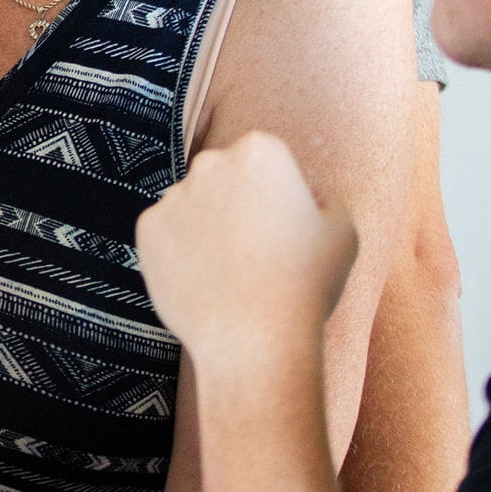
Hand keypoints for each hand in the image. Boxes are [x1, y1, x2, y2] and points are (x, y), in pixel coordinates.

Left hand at [135, 132, 356, 370]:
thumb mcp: (343, 234)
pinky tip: (204, 280)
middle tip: (254, 249)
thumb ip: (327, 200)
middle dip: (234, 202)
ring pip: (192, 204)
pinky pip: (166, 233)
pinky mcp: (147, 229)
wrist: (256, 341)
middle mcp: (211, 163)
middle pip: (222, 176)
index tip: (282, 226)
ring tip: (230, 272)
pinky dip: (180, 252)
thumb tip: (311, 194)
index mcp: (260, 151)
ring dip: (205, 226)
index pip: (262, 158)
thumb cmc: (307, 287)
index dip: (274, 192)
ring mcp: (173, 195)